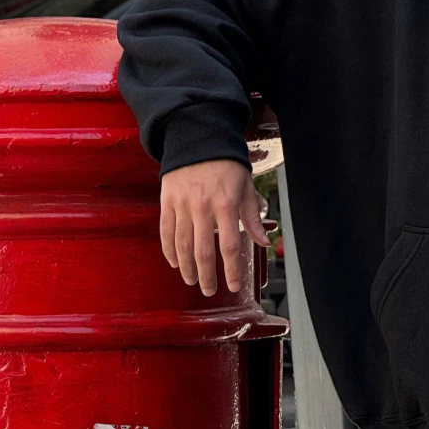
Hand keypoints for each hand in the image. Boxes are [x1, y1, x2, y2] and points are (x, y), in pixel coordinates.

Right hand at [160, 160, 269, 296]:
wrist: (199, 137)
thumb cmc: (227, 164)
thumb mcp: (246, 186)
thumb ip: (252, 216)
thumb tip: (263, 242)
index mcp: (226, 205)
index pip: (230, 247)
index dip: (232, 270)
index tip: (233, 285)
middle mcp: (203, 208)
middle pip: (204, 252)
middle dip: (207, 276)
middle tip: (208, 291)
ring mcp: (182, 205)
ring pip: (182, 245)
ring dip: (187, 267)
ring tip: (192, 280)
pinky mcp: (167, 200)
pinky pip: (166, 231)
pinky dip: (169, 250)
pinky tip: (175, 262)